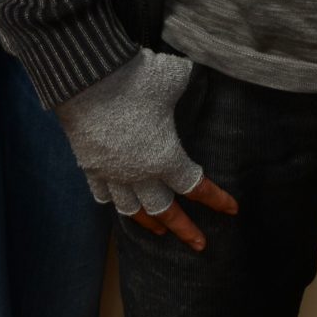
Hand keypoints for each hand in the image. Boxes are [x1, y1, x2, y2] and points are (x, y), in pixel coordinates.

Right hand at [54, 50, 238, 251]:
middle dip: (184, 228)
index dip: (217, 199)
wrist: (84, 79)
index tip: (232, 209)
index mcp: (166, 157)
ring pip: (132, 209)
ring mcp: (112, 173)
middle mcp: (140, 173)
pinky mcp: (90, 165)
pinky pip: (102, 193)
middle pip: (165, 210)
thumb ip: (188, 82)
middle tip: (199, 244)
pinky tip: (119, 205)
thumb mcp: (173, 78)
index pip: (196, 186)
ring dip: (149, 222)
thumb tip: (194, 71)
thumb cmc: (135, 79)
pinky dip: (113, 202)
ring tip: (160, 232)